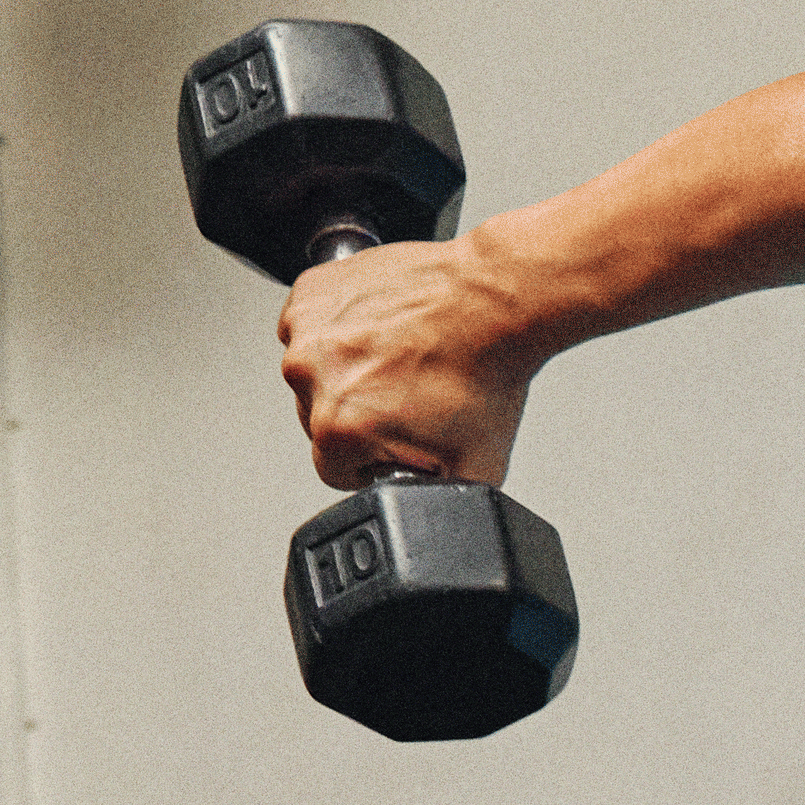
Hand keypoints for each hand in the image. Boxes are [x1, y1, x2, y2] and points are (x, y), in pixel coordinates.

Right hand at [277, 239, 536, 488]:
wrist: (496, 302)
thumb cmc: (486, 370)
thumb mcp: (473, 472)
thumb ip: (434, 502)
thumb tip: (426, 514)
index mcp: (337, 428)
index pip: (336, 470)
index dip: (373, 460)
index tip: (399, 440)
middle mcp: (311, 375)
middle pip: (320, 420)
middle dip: (361, 415)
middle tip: (411, 396)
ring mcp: (309, 329)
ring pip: (317, 372)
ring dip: (350, 370)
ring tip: (403, 360)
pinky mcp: (312, 291)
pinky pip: (314, 326)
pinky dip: (342, 329)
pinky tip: (387, 331)